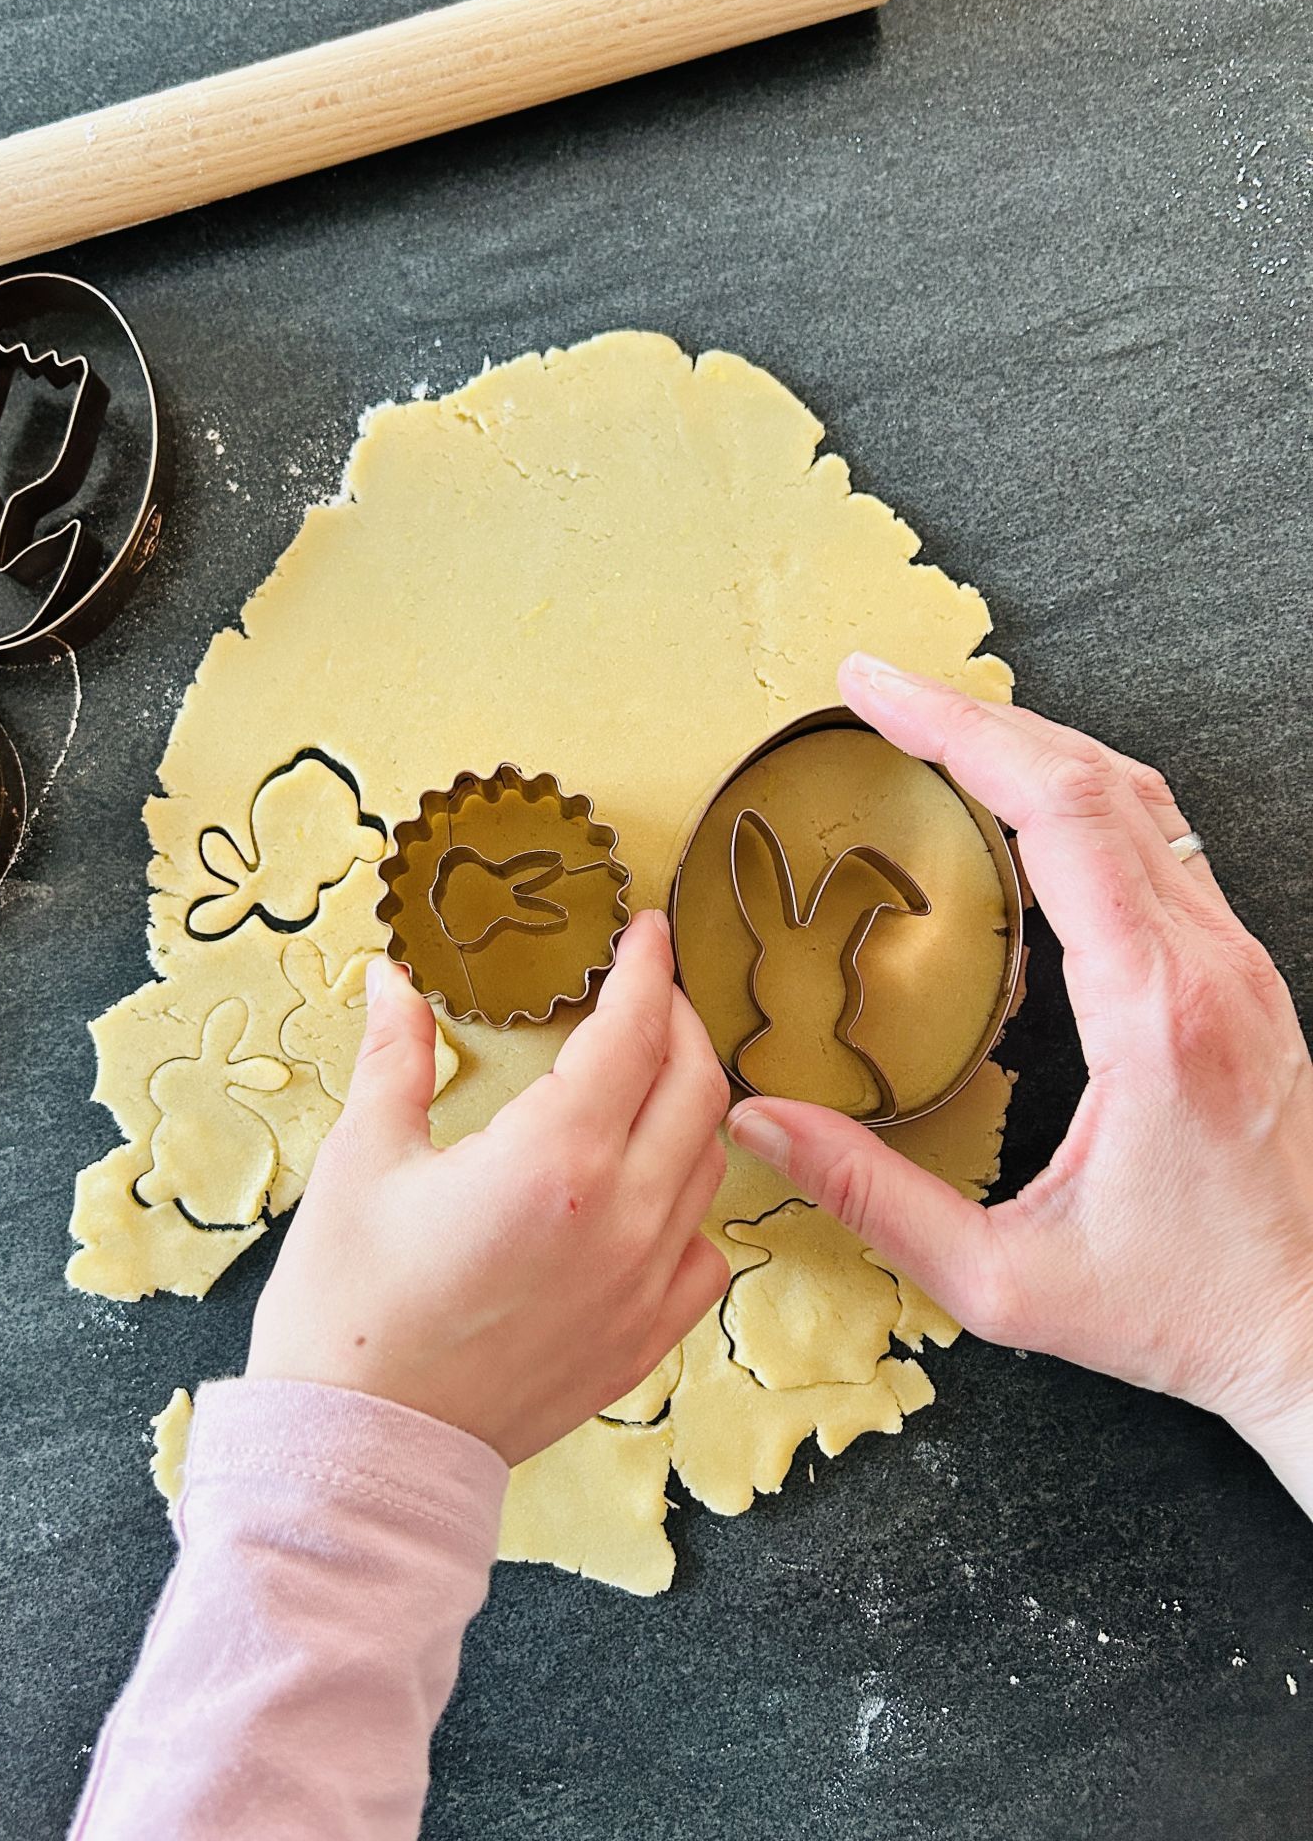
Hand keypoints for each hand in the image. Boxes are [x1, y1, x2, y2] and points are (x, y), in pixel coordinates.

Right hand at [248, 911, 730, 1465]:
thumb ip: (394, 1059)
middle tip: (644, 989)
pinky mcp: (640, 1342)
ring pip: (708, 1163)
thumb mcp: (361, 1162)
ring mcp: (641, 1287)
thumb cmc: (347, 1308)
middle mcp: (622, 1219)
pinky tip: (651, 1187)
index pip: (634, 1033)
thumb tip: (390, 983)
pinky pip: (702, 1252)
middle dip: (677, 1020)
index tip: (644, 931)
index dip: (646, 970)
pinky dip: (690, 1203)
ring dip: (691, 1102)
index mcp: (556, 1160)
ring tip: (649, 1072)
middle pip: (696, 1086)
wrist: (360, 1452)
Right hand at [728, 654, 1312, 1511]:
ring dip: (1035, 741)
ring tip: (938, 725)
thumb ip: (874, 1199)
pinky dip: (1080, 792)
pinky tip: (1025, 802)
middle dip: (975, 713)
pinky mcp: (1241, 977)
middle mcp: (1209, 965)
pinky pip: (1161, 841)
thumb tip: (760, 1122)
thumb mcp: (1007, 1282)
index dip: (957, 733)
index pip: (1056, 814)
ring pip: (1139, 796)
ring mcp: (1238, 963)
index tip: (873, 693)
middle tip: (876, 689)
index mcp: (1154, 1015)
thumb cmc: (1187, 1313)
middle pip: (1096, 776)